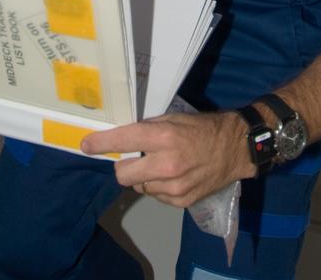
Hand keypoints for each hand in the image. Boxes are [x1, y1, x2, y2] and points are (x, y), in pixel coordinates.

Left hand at [81, 110, 251, 207]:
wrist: (234, 148)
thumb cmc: (201, 128)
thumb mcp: (173, 119)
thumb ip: (147, 130)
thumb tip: (122, 139)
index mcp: (164, 137)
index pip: (123, 140)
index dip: (101, 143)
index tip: (86, 145)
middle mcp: (166, 164)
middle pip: (123, 174)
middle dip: (123, 165)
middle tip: (133, 158)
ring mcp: (174, 186)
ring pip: (139, 186)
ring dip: (143, 176)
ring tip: (161, 164)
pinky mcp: (181, 200)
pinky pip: (155, 196)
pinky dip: (158, 187)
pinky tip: (173, 175)